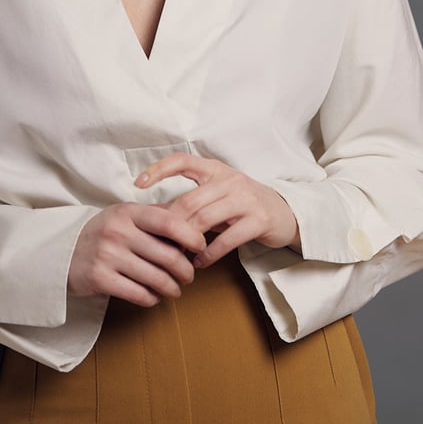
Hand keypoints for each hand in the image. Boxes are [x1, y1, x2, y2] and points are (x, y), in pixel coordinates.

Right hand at [68, 202, 206, 306]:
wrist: (62, 251)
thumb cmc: (104, 232)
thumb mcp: (125, 215)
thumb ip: (155, 216)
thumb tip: (192, 220)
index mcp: (128, 212)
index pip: (169, 222)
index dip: (191, 236)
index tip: (201, 246)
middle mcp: (118, 231)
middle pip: (168, 255)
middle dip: (186, 270)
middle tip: (189, 275)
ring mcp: (108, 255)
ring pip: (156, 278)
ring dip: (172, 288)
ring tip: (175, 289)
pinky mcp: (100, 279)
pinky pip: (139, 294)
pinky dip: (152, 298)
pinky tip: (154, 296)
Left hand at [135, 153, 300, 267]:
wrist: (284, 213)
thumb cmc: (242, 205)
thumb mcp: (216, 196)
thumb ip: (191, 202)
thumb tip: (153, 216)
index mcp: (215, 169)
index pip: (182, 161)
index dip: (159, 169)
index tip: (138, 184)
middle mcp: (230, 180)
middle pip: (190, 200)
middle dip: (171, 224)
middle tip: (158, 242)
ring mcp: (245, 199)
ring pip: (205, 219)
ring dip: (187, 241)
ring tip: (177, 256)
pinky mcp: (258, 220)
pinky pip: (227, 238)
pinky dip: (209, 254)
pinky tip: (199, 262)